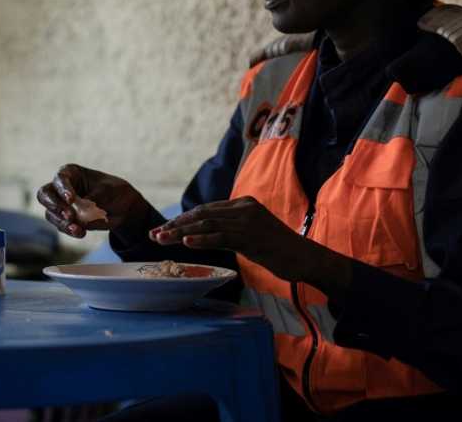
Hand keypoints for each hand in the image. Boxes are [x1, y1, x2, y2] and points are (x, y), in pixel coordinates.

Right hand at [36, 163, 149, 237]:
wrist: (122, 208)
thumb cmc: (113, 191)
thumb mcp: (108, 190)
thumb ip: (94, 198)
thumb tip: (81, 213)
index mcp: (70, 173)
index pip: (60, 179)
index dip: (63, 189)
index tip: (71, 199)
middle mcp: (61, 188)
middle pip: (44, 195)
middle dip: (54, 206)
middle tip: (69, 215)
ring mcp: (61, 205)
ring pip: (50, 213)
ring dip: (62, 222)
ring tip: (77, 229)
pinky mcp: (65, 220)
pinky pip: (60, 226)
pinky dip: (69, 230)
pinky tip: (81, 232)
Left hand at [151, 196, 314, 282]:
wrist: (306, 258)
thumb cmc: (279, 250)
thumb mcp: (251, 235)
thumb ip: (230, 230)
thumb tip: (204, 234)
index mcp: (242, 204)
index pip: (205, 210)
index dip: (182, 220)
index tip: (163, 229)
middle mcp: (244, 208)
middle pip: (202, 215)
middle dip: (176, 225)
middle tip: (154, 234)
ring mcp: (248, 221)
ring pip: (207, 224)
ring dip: (181, 232)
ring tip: (161, 239)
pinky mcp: (252, 237)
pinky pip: (222, 237)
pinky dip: (202, 239)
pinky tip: (186, 243)